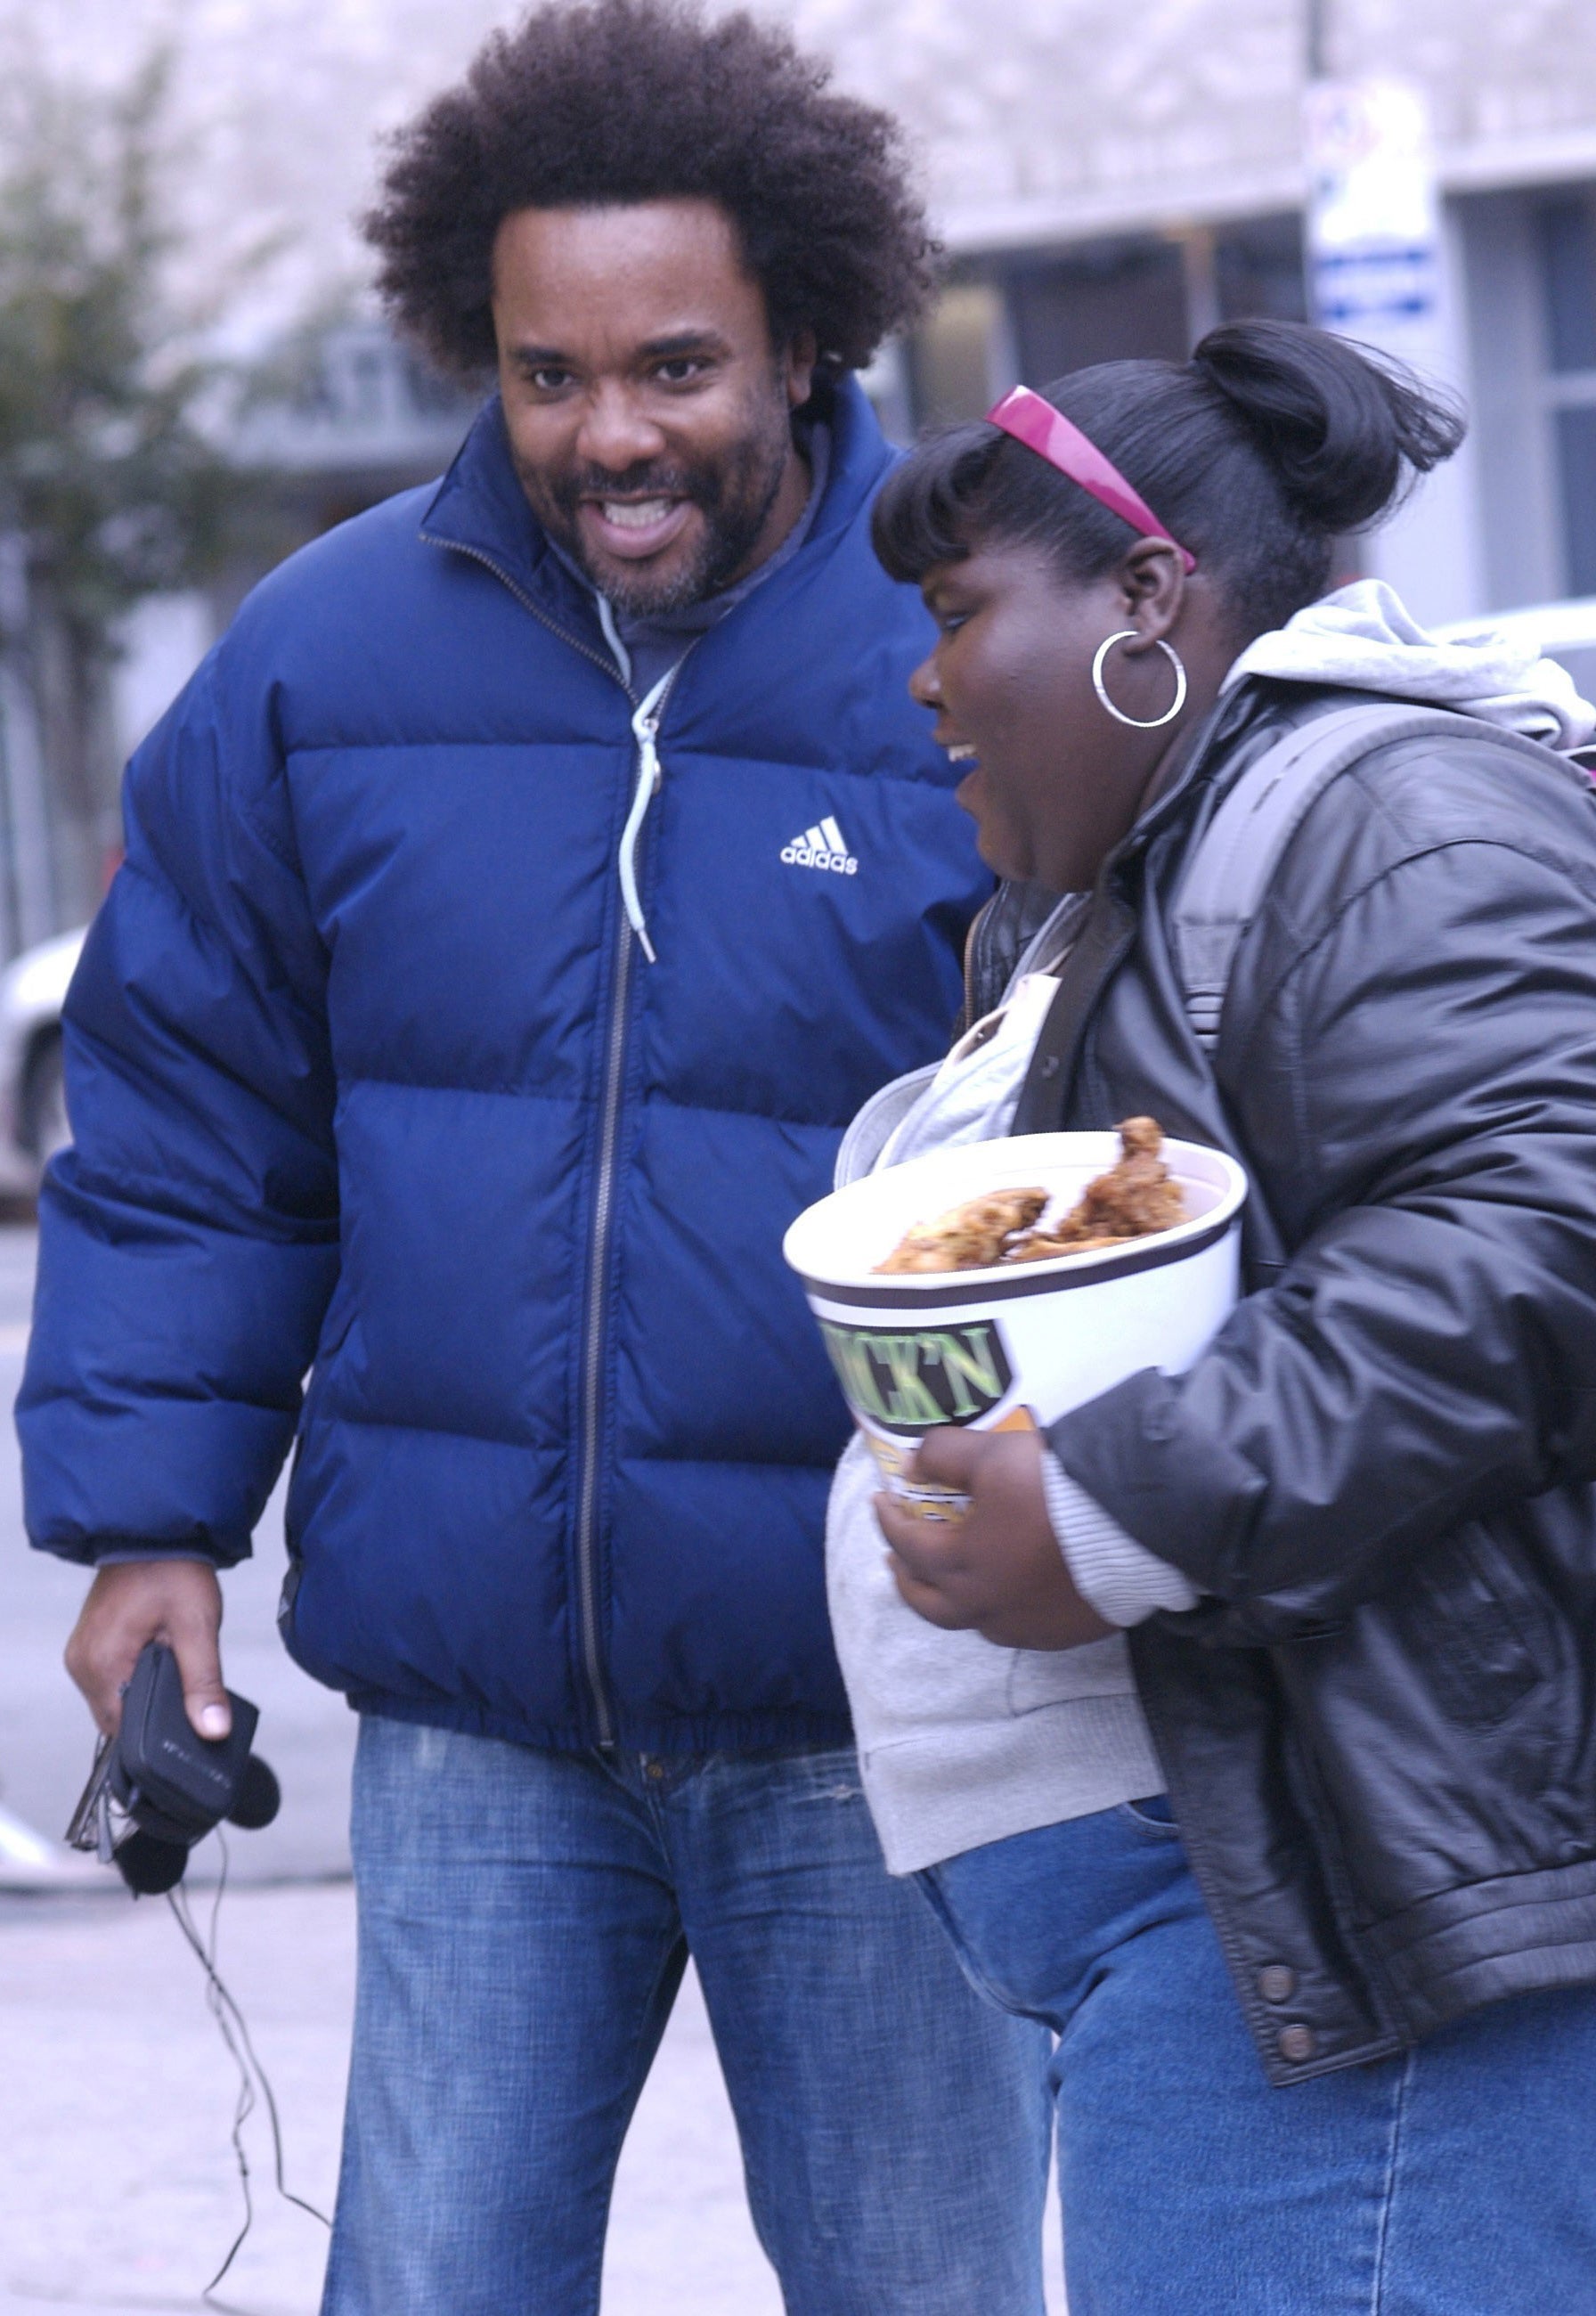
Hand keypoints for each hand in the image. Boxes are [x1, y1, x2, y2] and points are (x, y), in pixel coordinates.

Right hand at [65, 1560, 227, 1739]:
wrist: (155, 1530)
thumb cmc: (173, 1570)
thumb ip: (203, 1682)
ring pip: (116, 1697)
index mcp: (101, 1664)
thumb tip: (213, 1729)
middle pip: (119, 1715)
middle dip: (153, 1704)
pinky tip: (157, 1653)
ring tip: (171, 1656)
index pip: (125, 1729)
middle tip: (182, 1671)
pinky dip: (135, 1672)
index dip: (159, 1726)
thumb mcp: (197, 1627)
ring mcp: (83, 1652)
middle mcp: (83, 1663)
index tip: (185, 1710)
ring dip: (144, 1687)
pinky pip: (112, 1676)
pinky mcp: (90, 1642)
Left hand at [875, 1427, 1116, 1650]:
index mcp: (962, 1565)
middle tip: (895, 1559)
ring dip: (950, 1599)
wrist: (1135, 1527)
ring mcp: (1026, 1627)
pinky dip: (996, 1609)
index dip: (889, 1522)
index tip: (880, 1503)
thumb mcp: (993, 1455)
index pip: (909, 1546)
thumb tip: (912, 1466)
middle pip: (929, 1602)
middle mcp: (986, 1606)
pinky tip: (1004, 1593)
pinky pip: (1016, 1627)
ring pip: (971, 1620)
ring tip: (948, 1579)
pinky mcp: (1062, 1634)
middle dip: (906, 1578)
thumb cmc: (1056, 1490)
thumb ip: (944, 1456)